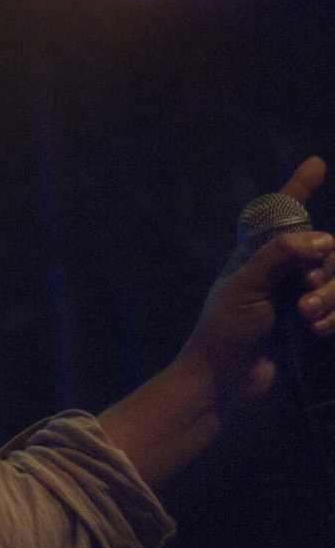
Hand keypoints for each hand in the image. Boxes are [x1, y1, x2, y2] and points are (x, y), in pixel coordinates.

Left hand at [179, 156, 334, 406]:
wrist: (226, 384)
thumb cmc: (224, 332)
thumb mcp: (245, 286)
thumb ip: (280, 256)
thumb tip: (323, 240)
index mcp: (257, 256)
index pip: (282, 216)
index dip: (298, 189)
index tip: (315, 163)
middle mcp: (282, 271)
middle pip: (326, 250)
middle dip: (324, 269)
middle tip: (305, 292)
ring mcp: (300, 298)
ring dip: (330, 296)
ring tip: (307, 319)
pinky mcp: (315, 325)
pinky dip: (333, 317)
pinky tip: (316, 333)